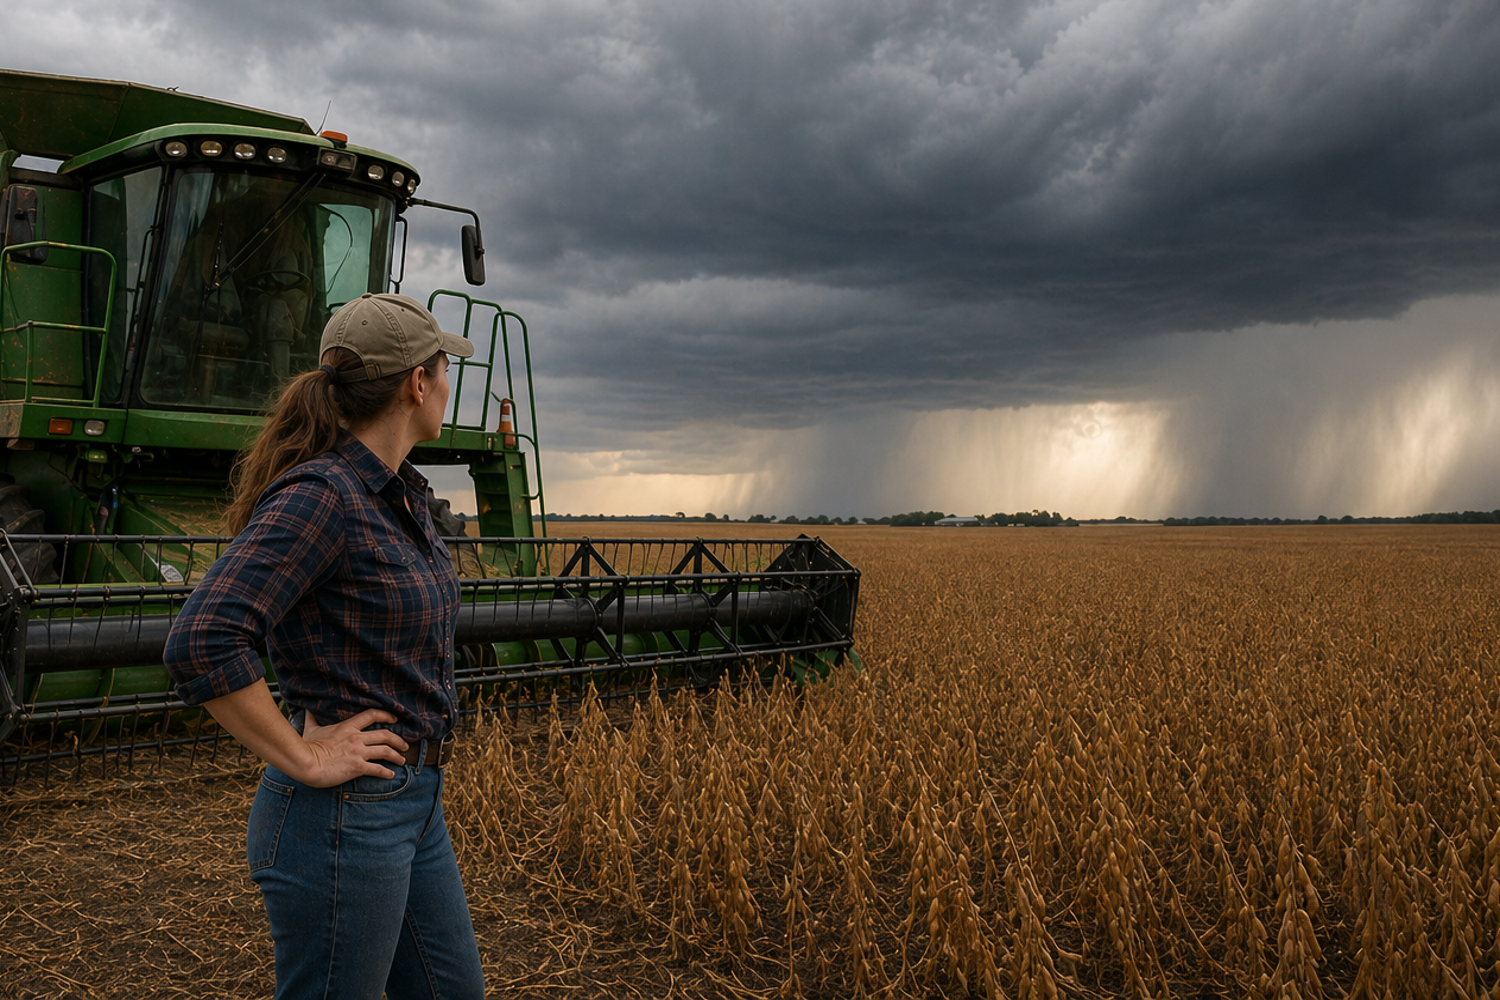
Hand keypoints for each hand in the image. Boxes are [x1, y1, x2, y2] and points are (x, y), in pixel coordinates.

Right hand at [296, 710, 410, 786]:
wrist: (305, 763)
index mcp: (348, 727)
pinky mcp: (357, 767)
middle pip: (386, 735)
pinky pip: (377, 769)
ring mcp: (358, 752)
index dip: (387, 715)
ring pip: (386, 751)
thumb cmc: (307, 746)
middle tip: (404, 745)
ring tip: (401, 760)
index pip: (373, 715)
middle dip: (398, 740)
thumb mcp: (311, 728)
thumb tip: (308, 709)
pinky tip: (390, 774)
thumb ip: (313, 718)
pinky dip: (386, 772)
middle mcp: (357, 738)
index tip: (394, 719)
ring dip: (397, 756)